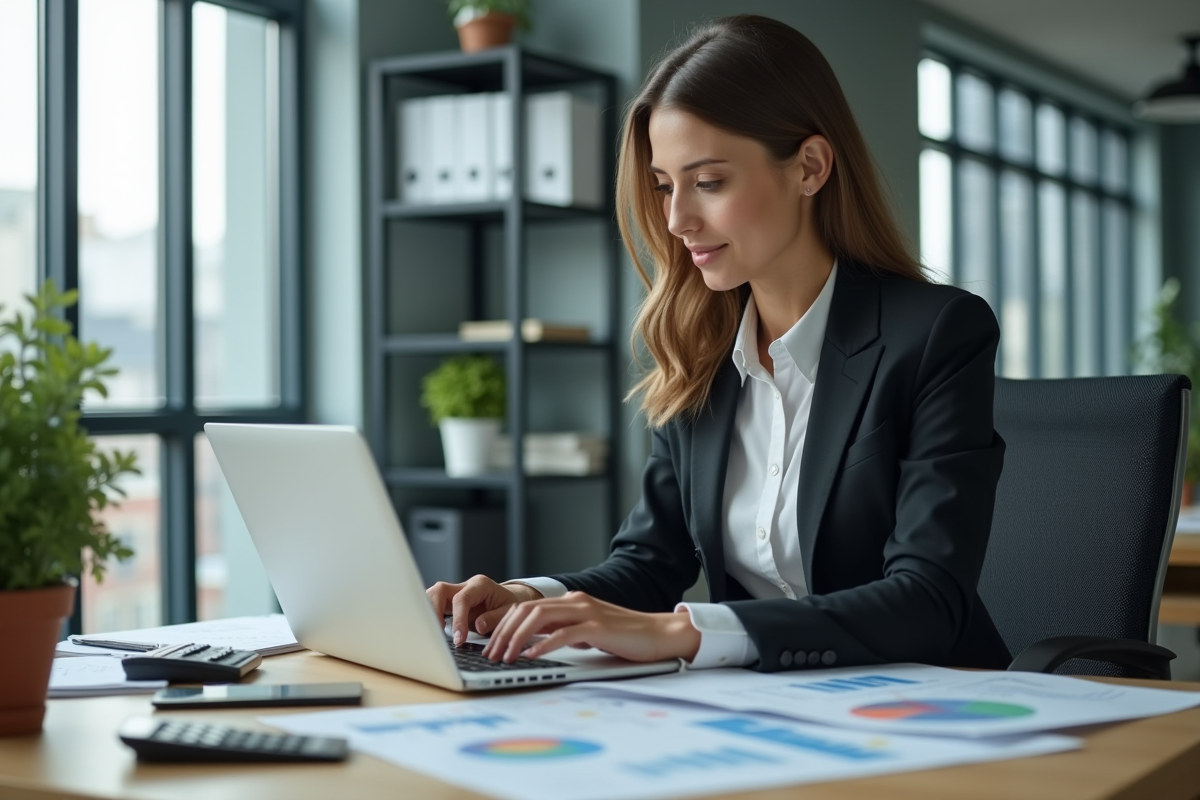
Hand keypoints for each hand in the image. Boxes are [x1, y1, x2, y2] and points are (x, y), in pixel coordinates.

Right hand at [425, 575, 542, 644]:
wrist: (510, 599)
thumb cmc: (509, 605)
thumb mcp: (509, 611)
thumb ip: (495, 618)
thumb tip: (478, 626)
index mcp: (480, 585)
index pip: (461, 599)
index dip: (458, 620)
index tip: (459, 638)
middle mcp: (465, 586)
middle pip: (440, 590)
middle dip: (434, 610)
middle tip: (437, 632)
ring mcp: (455, 592)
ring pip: (433, 595)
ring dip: (429, 612)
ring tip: (432, 632)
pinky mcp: (450, 602)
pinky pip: (434, 604)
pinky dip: (430, 616)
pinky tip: (432, 630)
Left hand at [481, 591, 700, 663]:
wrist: (660, 634)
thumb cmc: (626, 637)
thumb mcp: (588, 633)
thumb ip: (565, 632)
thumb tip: (537, 644)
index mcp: (571, 602)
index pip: (527, 607)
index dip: (505, 625)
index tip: (492, 645)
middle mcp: (576, 601)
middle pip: (527, 610)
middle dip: (504, 633)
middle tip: (492, 655)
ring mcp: (587, 612)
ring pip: (539, 617)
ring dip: (517, 638)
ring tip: (506, 657)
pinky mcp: (598, 627)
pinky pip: (564, 633)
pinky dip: (544, 644)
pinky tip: (532, 656)